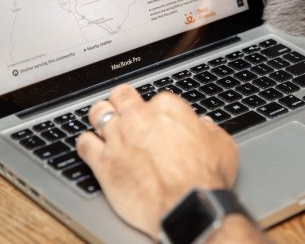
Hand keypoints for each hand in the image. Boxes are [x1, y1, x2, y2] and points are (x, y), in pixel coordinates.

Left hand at [77, 85, 238, 239]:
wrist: (188, 208)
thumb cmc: (205, 178)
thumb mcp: (221, 144)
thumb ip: (209, 129)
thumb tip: (202, 125)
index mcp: (167, 108)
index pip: (154, 97)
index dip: (155, 110)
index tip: (156, 120)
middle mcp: (139, 118)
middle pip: (120, 96)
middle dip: (122, 102)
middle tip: (124, 111)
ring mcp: (118, 138)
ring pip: (98, 113)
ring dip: (101, 117)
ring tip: (103, 123)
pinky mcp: (103, 162)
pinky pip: (83, 143)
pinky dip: (85, 143)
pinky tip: (91, 147)